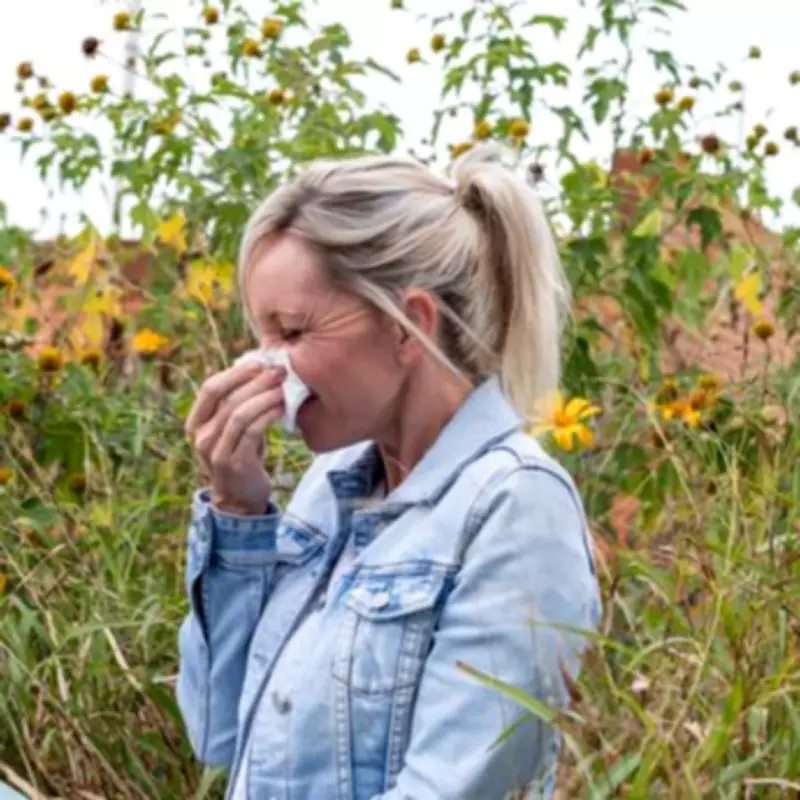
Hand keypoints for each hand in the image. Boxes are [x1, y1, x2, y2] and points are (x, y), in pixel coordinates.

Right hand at [185, 361, 286, 514]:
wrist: (240, 498)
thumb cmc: (241, 455)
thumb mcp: (235, 429)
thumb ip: (239, 404)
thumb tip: (262, 369)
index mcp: (197, 423)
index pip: (211, 388)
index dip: (235, 373)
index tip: (260, 363)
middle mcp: (201, 436)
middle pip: (228, 399)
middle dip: (256, 382)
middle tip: (279, 372)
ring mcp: (215, 450)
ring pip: (239, 414)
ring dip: (265, 397)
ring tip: (283, 389)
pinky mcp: (234, 462)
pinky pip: (252, 431)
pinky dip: (268, 416)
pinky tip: (282, 408)